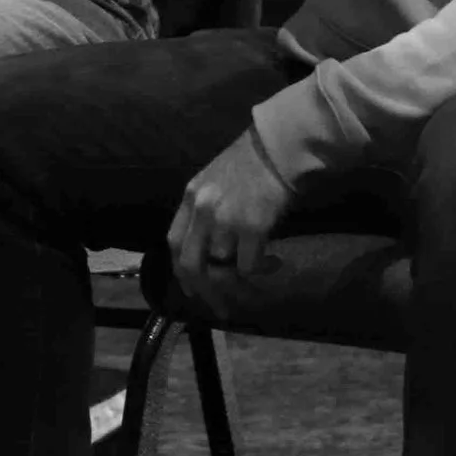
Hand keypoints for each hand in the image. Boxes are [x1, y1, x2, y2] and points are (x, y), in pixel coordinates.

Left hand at [168, 128, 293, 305]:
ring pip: (221, 270)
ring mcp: (225, 219)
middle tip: (220, 310)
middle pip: (191, 265)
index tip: (192, 291)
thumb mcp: (216, 180)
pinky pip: (248, 266)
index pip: (174, 243)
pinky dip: (259, 273)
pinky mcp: (251, 227)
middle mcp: (202, 210)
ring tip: (256, 284)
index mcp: (190, 197)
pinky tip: (274, 265)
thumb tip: (210, 247)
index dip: (181, 273)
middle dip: (204, 293)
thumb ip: (206, 209)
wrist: (280, 145)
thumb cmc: (253, 161)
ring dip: (239, 285)